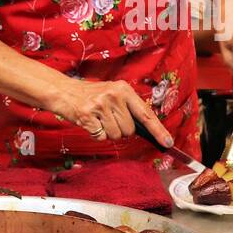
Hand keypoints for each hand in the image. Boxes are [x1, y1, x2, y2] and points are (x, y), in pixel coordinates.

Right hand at [50, 77, 171, 146]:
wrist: (64, 91)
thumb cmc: (91, 96)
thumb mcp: (113, 94)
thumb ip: (129, 108)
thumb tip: (147, 130)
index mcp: (124, 89)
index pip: (146, 114)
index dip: (159, 130)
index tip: (168, 143)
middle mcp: (114, 95)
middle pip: (130, 130)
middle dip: (121, 130)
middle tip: (108, 119)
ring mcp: (100, 105)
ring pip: (116, 135)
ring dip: (108, 133)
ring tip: (99, 120)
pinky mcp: (87, 115)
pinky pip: (101, 137)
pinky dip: (96, 134)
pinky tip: (91, 123)